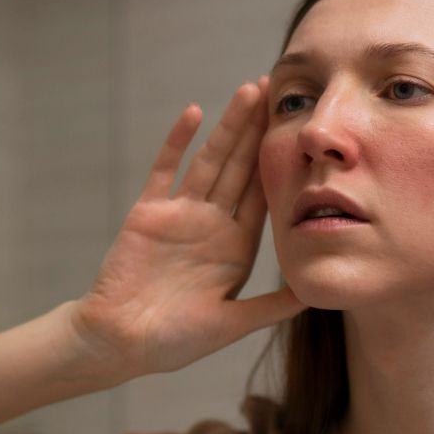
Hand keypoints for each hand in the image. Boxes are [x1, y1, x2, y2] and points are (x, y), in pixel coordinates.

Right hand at [70, 76, 305, 375]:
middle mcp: (211, 224)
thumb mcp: (231, 325)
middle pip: (241, 168)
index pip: (264, 195)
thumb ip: (270, 308)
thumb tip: (314, 295)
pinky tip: (194, 113)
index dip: (282, 163)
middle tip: (281, 90)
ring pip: (210, 160)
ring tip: (249, 91)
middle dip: (259, 131)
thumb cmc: (174, 341)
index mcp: (235, 247)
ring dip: (228, 127)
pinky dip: (178, 142)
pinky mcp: (148, 211)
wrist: (119, 342)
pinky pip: (165, 170)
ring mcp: (180, 214)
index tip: (303, 132)